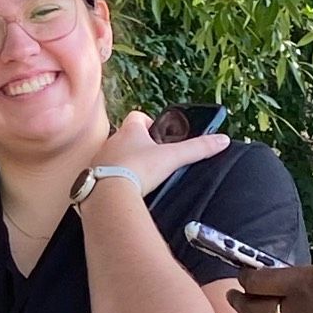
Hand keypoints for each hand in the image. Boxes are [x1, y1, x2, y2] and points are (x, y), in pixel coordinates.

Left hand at [92, 110, 230, 199]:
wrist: (108, 194)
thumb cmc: (138, 170)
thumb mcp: (172, 158)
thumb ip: (197, 149)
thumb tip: (222, 140)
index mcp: (129, 131)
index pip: (137, 117)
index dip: (148, 122)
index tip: (157, 133)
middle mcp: (110, 142)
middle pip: (124, 137)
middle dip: (136, 145)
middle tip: (150, 159)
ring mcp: (98, 160)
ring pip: (111, 156)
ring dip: (122, 163)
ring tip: (136, 178)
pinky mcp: (90, 178)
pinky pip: (101, 175)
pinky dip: (110, 180)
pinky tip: (121, 191)